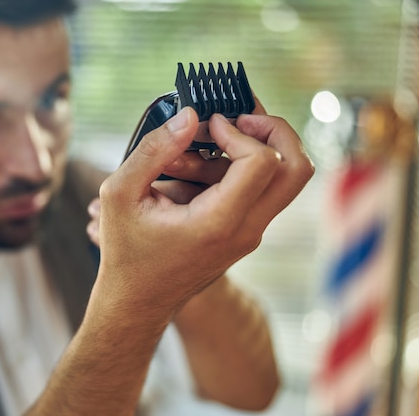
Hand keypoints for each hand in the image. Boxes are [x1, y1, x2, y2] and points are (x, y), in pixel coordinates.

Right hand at [92, 103, 313, 315]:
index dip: (240, 131)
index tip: (209, 124)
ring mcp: (250, 234)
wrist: (137, 303)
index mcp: (218, 223)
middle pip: (297, 168)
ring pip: (281, 178)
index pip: (264, 162)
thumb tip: (190, 115)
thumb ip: (154, 149)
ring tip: (189, 155)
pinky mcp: (244, 233)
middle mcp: (246, 231)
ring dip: (244, 152)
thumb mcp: (121, 194)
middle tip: (240, 117)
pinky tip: (189, 172)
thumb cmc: (125, 253)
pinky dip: (233, 170)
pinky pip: (258, 191)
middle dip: (275, 131)